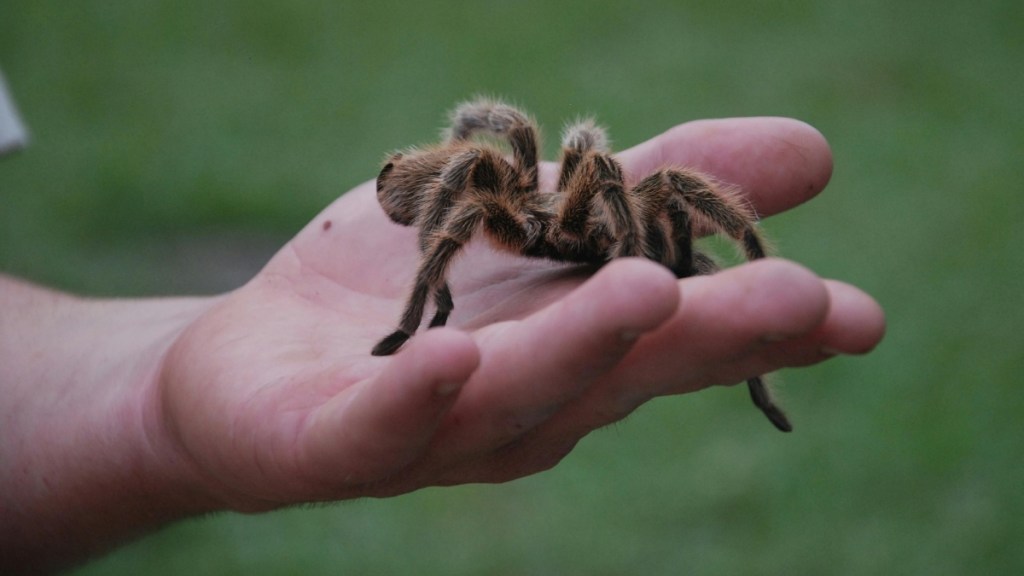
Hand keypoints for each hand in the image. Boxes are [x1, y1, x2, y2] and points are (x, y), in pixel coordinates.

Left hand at [156, 117, 884, 509]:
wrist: (253, 356)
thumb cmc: (412, 286)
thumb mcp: (537, 213)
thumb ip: (653, 184)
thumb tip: (814, 149)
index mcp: (575, 351)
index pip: (680, 339)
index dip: (767, 326)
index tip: (859, 313)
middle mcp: (523, 403)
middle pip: (618, 370)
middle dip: (707, 337)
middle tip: (802, 299)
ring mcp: (430, 429)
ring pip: (514, 398)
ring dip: (581, 350)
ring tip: (650, 295)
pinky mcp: (332, 439)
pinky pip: (376, 428)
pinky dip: (414, 400)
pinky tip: (450, 363)